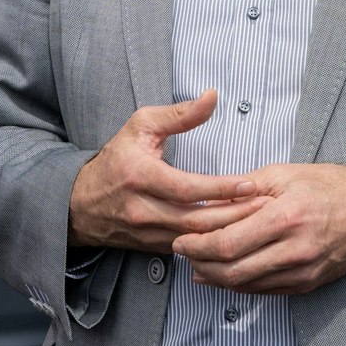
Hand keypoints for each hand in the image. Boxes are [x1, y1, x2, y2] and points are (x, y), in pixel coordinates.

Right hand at [68, 90, 262, 253]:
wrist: (79, 204)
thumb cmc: (116, 160)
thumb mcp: (141, 127)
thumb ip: (179, 114)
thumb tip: (212, 97)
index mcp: (139, 176)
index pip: (186, 188)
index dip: (220, 188)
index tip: (250, 184)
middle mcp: (141, 209)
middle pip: (195, 219)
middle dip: (234, 215)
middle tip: (266, 206)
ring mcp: (145, 232)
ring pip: (194, 238)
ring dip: (227, 231)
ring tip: (259, 220)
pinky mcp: (151, 247)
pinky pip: (188, 249)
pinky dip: (213, 243)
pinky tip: (236, 234)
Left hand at [172, 162, 345, 294]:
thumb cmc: (331, 186)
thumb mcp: (285, 174)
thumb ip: (243, 190)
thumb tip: (204, 205)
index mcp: (287, 217)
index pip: (228, 244)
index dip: (196, 246)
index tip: (179, 239)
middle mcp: (296, 250)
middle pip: (231, 271)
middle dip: (199, 264)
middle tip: (183, 253)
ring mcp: (303, 271)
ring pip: (244, 286)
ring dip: (214, 277)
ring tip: (198, 263)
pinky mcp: (308, 284)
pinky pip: (263, 290)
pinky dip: (238, 284)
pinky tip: (224, 274)